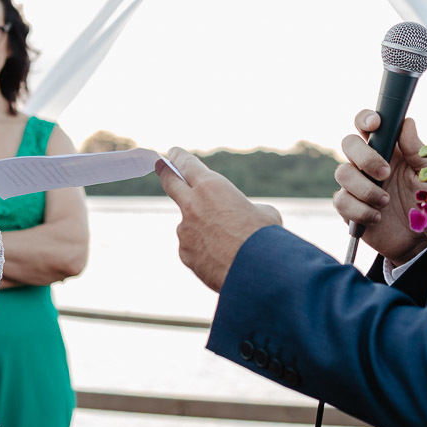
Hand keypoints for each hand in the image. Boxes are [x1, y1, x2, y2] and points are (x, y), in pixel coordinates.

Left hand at [155, 147, 282, 291]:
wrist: (257, 273)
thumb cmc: (264, 238)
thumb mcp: (263, 213)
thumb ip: (243, 209)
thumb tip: (241, 218)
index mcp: (211, 187)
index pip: (188, 165)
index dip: (179, 157)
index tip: (173, 154)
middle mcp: (192, 205)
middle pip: (171, 183)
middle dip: (166, 173)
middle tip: (162, 167)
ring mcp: (185, 231)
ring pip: (188, 223)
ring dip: (201, 228)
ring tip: (227, 242)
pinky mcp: (185, 253)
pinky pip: (193, 247)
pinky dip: (204, 250)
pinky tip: (222, 258)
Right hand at [333, 111, 426, 263]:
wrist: (423, 239)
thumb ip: (417, 149)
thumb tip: (406, 122)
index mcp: (387, 148)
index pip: (366, 124)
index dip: (365, 119)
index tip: (375, 124)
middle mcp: (367, 163)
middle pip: (348, 143)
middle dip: (365, 157)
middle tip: (386, 173)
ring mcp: (356, 185)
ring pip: (342, 173)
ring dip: (365, 188)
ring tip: (386, 201)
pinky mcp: (349, 209)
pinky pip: (342, 202)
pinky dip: (361, 210)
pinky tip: (377, 217)